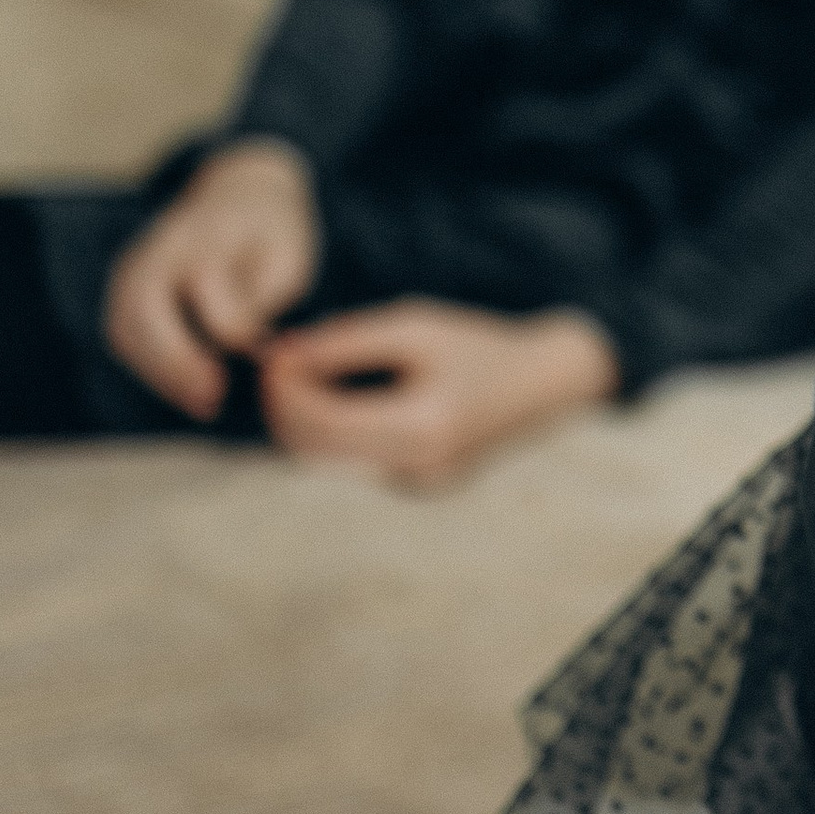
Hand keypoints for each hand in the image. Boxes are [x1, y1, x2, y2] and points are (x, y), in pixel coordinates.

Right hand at [103, 137, 319, 418]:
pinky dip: (149, 367)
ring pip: (124, 328)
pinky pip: (123, 335)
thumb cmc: (271, 231)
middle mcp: (155, 247)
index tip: (264, 353)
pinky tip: (184, 389)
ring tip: (202, 403)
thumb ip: (263, 295)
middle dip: (174, 362)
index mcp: (201, 230)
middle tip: (212, 402)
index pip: (206, 284)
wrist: (241, 195)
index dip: (234, 325)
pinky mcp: (126, 289)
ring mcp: (133, 267)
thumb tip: (242, 347)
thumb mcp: (286, 255)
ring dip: (158, 373)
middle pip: (141, 308)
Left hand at [259, 300, 617, 482]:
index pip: (322, 419)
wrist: (541, 385)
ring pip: (330, 462)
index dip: (286, 387)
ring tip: (299, 376)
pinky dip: (335, 432)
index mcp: (422, 427)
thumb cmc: (478, 345)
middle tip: (277, 363)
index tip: (273, 351)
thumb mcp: (414, 326)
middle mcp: (418, 467)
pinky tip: (333, 398)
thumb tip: (282, 355)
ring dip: (304, 422)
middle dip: (285, 406)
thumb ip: (345, 341)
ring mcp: (418, 485)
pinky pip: (357, 463)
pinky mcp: (418, 487)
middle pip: (316, 450)